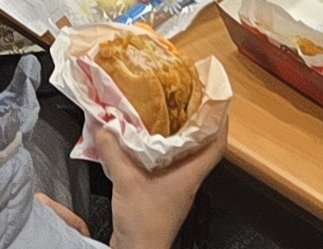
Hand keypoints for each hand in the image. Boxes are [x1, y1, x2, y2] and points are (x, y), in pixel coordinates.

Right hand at [96, 98, 226, 248]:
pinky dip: (157, 150)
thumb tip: (103, 124)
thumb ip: (114, 149)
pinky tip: (140, 143)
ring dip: (175, 136)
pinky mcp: (162, 193)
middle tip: (185, 99)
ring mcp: (175, 187)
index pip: (216, 146)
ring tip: (163, 114)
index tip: (216, 100)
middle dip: (195, 122)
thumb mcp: (126, 179)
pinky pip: (165, 165)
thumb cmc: (144, 222)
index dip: (220, 122)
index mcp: (189, 175)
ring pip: (182, 155)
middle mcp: (187, 180)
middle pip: (200, 147)